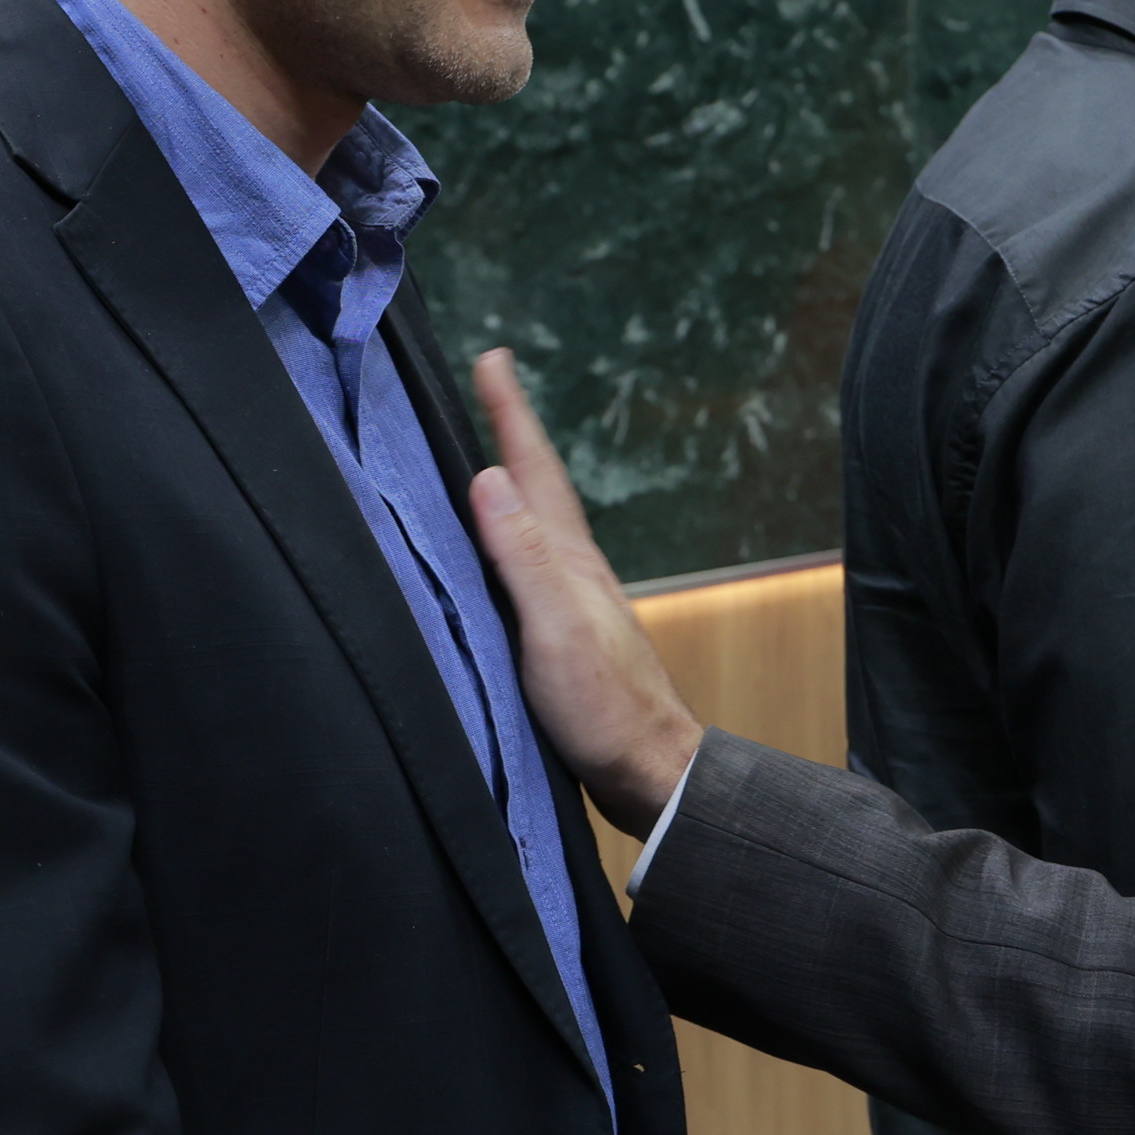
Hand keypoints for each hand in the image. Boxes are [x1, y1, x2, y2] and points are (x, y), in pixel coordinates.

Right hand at [463, 349, 706, 836]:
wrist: (650, 775)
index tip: (493, 359)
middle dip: (509, 435)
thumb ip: (523, 558)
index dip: (512, 415)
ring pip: (533, 527)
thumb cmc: (604, 708)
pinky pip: (525, 569)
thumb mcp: (555, 630)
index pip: (535, 472)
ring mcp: (570, 604)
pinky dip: (506, 543)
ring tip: (485, 456)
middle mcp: (572, 571)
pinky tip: (497, 556)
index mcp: (569, 560)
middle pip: (536, 488)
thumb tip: (488, 479)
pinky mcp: (561, 639)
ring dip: (510, 487)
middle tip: (488, 385)